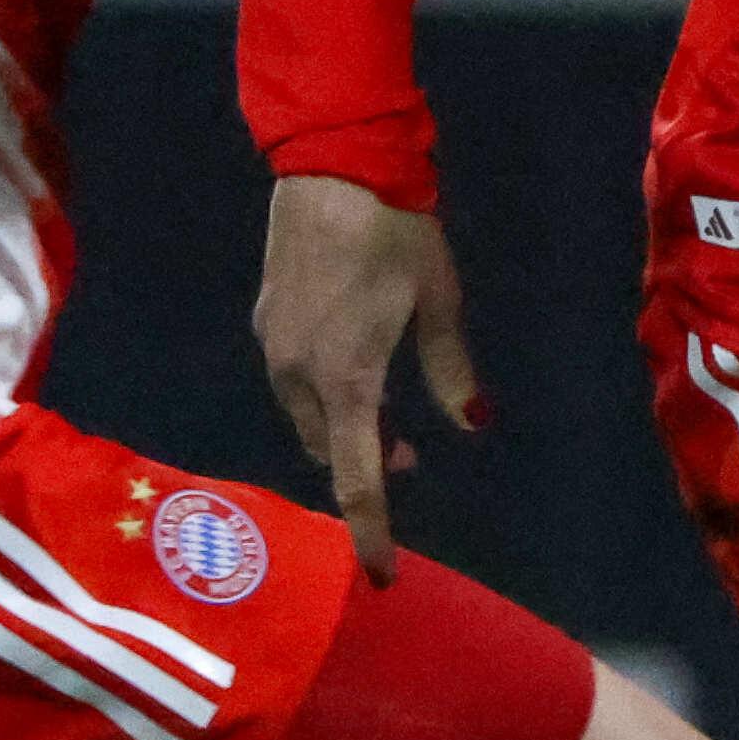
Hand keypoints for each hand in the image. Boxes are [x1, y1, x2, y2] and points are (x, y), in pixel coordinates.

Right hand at [257, 171, 482, 582]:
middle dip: (365, 466)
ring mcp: (275, 347)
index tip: (381, 575)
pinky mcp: (266, 322)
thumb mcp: (438, 299)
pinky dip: (323, 396)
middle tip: (409, 455)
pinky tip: (351, 366)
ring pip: (306, 419)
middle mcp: (299, 374)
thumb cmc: (395, 230)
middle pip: (330, 452)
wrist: (331, 164)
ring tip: (383, 412)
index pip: (358, 479)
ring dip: (343, 430)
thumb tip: (472, 423)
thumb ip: (451, 369)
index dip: (371, 532)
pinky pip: (292, 383)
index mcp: (347, 378)